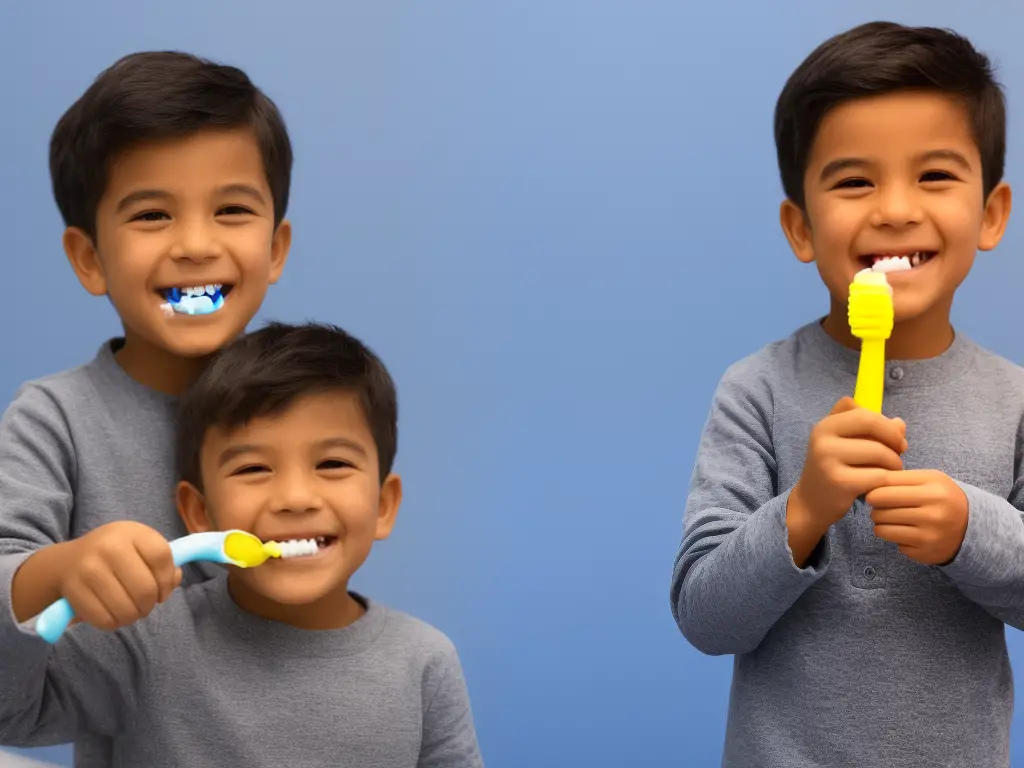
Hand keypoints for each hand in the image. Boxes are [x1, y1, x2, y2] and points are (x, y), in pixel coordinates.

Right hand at [60, 521, 180, 630]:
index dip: (167, 579)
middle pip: (146, 589)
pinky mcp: (73, 590)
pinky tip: (113, 614)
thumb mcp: (140, 547)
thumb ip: (163, 563)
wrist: (67, 561)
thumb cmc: (115, 556)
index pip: (162, 557)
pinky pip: (105, 620)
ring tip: (130, 610)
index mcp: (131, 532)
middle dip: (150, 604)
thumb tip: (174, 580)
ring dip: (133, 616)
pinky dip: (114, 623)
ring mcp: (89, 568)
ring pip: (126, 609)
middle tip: (145, 604)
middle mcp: (109, 547)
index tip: (163, 589)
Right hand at [791, 397, 907, 526]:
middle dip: (894, 440)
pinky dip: (886, 481)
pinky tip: (880, 486)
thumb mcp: (845, 442)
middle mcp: (823, 439)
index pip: (865, 413)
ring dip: (894, 463)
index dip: (887, 425)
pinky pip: (878, 475)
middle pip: (872, 426)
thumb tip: (899, 423)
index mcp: (825, 426)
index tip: (897, 440)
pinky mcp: (839, 482)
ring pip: (879, 452)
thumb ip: (870, 428)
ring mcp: (828, 460)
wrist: (812, 501)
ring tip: (888, 473)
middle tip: (898, 456)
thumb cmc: (834, 468)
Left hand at [866, 470, 968, 564]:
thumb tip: (867, 482)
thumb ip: (900, 477)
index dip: (874, 487)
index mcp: (933, 488)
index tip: (876, 491)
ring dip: (879, 521)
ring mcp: (928, 534)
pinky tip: (904, 531)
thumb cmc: (941, 498)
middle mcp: (932, 512)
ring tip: (889, 517)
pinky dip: (892, 536)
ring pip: (881, 526)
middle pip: (880, 504)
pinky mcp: (923, 552)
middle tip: (881, 505)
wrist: (971, 528)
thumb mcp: (930, 479)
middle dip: (875, 505)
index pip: (885, 484)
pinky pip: (892, 541)